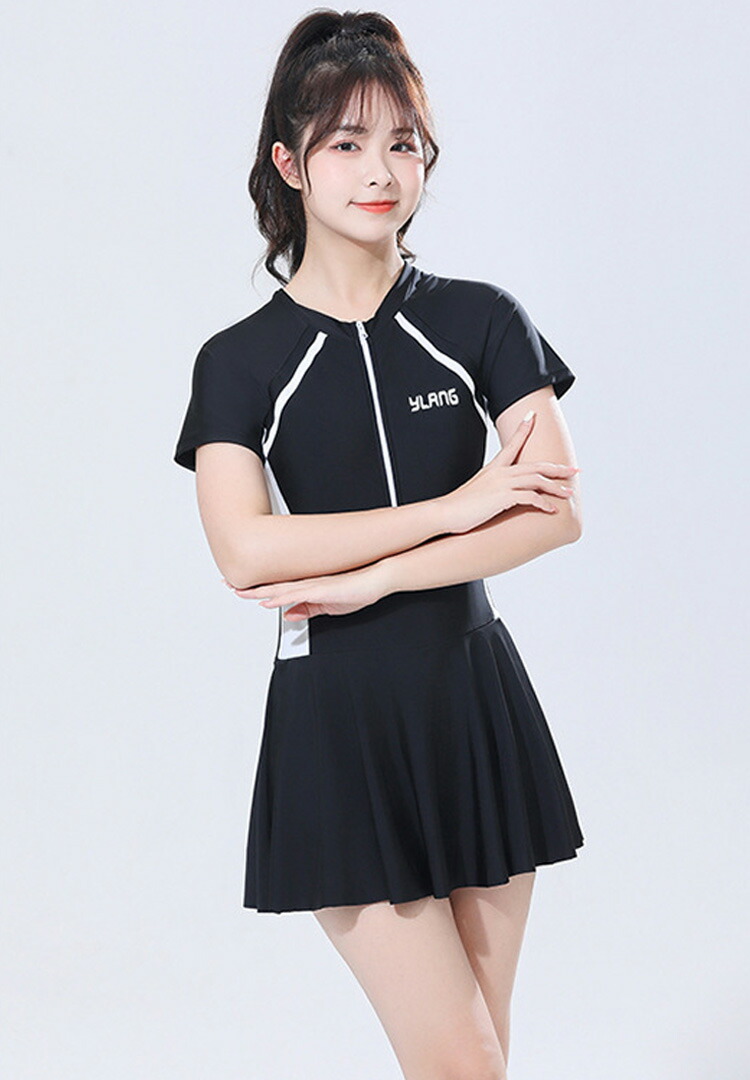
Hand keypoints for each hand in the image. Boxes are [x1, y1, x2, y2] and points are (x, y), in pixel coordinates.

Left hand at [221, 561, 390, 619]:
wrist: (378, 579)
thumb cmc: (358, 589)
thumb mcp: (328, 606)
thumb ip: (308, 610)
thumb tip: (290, 615)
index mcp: (307, 586)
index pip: (276, 588)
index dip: (256, 589)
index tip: (238, 588)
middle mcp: (306, 583)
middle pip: (271, 585)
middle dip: (249, 587)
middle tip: (227, 583)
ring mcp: (313, 584)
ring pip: (280, 588)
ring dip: (260, 592)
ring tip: (240, 592)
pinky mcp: (322, 588)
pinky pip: (298, 594)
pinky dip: (282, 598)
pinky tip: (270, 601)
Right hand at [438, 411, 579, 534]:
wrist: (445, 512)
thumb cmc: (459, 505)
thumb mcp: (477, 490)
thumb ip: (490, 488)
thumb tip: (496, 493)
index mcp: (494, 468)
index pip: (512, 444)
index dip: (523, 429)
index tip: (532, 416)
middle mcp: (500, 472)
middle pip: (535, 465)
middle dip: (557, 468)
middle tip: (574, 469)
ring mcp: (502, 484)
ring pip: (537, 480)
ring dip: (555, 487)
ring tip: (568, 494)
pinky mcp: (503, 498)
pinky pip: (530, 497)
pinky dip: (543, 503)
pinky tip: (551, 510)